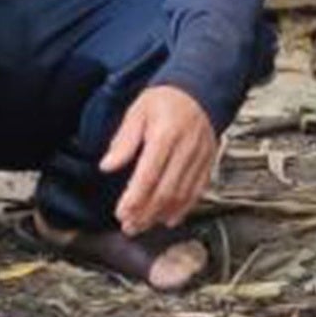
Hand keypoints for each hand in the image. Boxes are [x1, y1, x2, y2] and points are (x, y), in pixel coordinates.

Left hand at [102, 84, 222, 233]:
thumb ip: (123, 140)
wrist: (199, 90)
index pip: (149, 174)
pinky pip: (197, 191)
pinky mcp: (208, 163)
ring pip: (181, 195)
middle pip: (166, 190)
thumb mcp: (137, 111)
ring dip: (161, 214)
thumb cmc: (165, 100)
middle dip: (146, 213)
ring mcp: (200, 157)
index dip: (135, 198)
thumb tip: (107, 165)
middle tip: (129, 226)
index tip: (122, 213)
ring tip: (143, 225)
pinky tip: (169, 219)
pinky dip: (184, 208)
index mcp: (166, 134)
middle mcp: (186, 148)